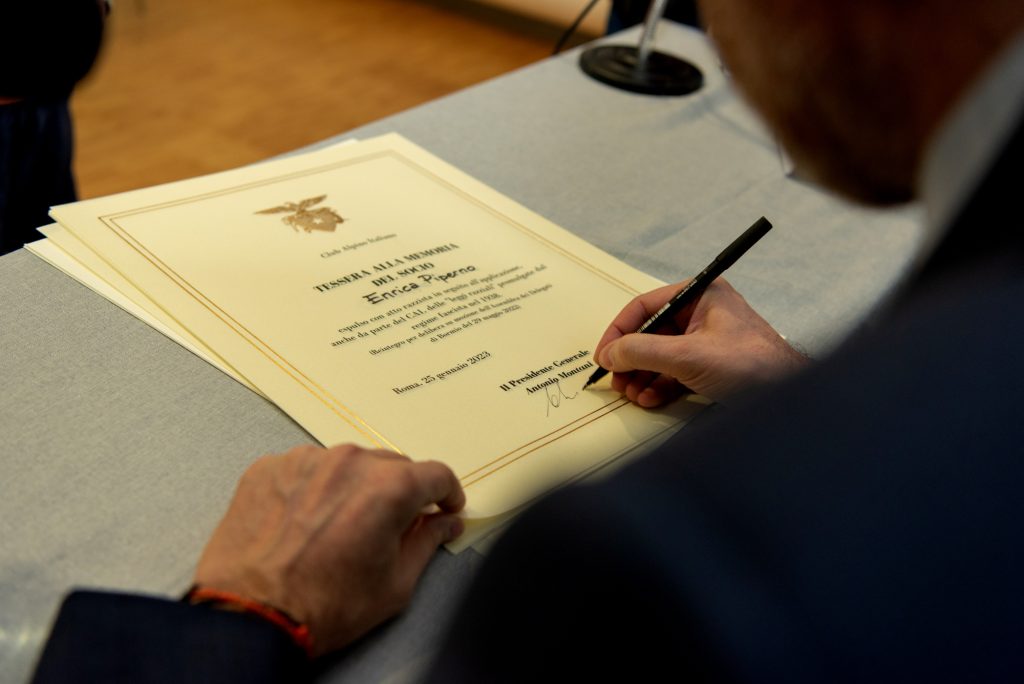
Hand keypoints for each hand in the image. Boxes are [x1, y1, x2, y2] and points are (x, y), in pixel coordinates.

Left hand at [193, 443, 464, 655]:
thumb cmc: (323, 605)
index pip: (435, 475)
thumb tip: (443, 524)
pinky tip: (308, 520)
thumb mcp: (394, 585)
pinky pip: (307, 468)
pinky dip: (315, 487)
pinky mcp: (270, 467)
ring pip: (348, 463)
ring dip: (355, 486)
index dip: (446, 494)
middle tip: (393, 524)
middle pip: (392, 465)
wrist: (251, 615)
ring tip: (343, 524)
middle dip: (400, 492)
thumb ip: (426, 543)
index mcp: (389, 488)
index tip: (445, 507)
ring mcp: (306, 460)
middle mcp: (349, 463)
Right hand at [594, 278, 806, 405]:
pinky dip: (658, 385)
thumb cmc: (754, 365)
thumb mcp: (688, 356)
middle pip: (651, 332)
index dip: (620, 330)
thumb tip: (611, 353)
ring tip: (632, 393)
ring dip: (642, 375)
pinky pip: (674, 372)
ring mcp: (707, 341)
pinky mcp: (710, 366)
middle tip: (616, 379)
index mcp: (701, 294)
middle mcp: (703, 314)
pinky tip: (649, 398)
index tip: (605, 354)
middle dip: (630, 359)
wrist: (788, 396)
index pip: (646, 306)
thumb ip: (643, 351)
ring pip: (660, 355)